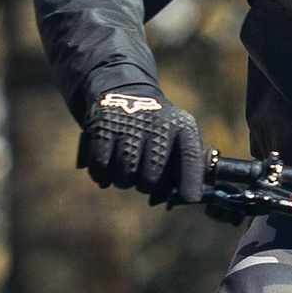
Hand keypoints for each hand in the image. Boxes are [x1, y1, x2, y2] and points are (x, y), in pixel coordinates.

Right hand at [79, 88, 205, 206]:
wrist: (125, 93)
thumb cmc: (156, 132)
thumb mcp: (177, 143)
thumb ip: (180, 173)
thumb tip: (166, 199)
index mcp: (182, 128)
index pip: (190, 156)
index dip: (190, 181)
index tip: (189, 199)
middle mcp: (157, 123)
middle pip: (150, 178)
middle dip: (144, 185)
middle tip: (141, 173)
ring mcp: (128, 124)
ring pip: (124, 175)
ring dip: (123, 180)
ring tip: (126, 166)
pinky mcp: (102, 126)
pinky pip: (101, 166)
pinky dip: (102, 174)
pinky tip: (107, 169)